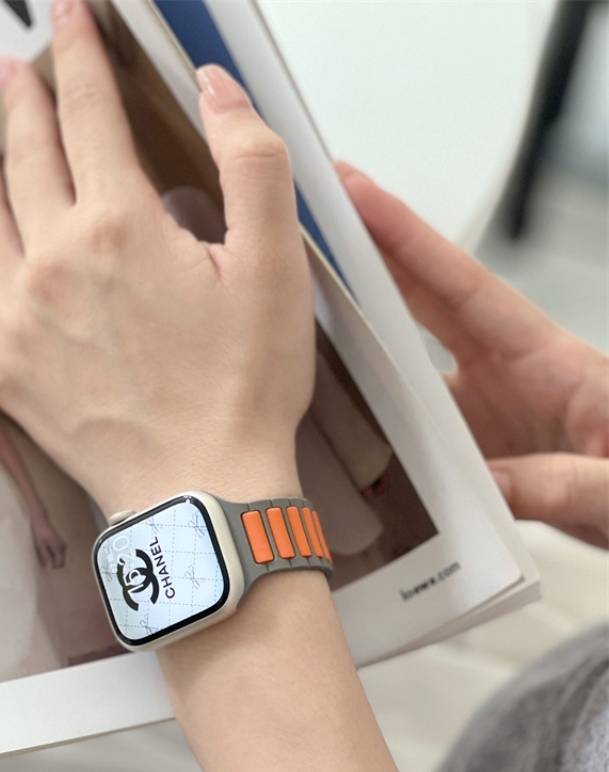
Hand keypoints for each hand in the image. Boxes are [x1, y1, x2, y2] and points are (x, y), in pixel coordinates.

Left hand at [0, 0, 312, 518]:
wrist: (206, 488)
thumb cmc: (244, 386)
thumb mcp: (277, 264)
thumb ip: (250, 162)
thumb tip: (214, 89)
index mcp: (120, 223)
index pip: (89, 113)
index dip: (81, 54)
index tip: (69, 13)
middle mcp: (57, 258)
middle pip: (30, 158)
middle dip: (26, 103)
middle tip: (16, 67)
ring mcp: (21, 316)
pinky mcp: (5, 373)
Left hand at [30, 510, 65, 568]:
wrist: (41, 521)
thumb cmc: (39, 532)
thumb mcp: (40, 546)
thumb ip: (46, 557)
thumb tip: (50, 567)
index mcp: (59, 547)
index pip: (60, 564)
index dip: (52, 566)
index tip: (44, 563)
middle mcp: (63, 546)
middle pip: (61, 562)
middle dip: (52, 563)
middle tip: (42, 557)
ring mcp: (63, 545)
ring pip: (59, 558)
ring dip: (52, 558)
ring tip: (43, 551)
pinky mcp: (60, 543)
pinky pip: (58, 553)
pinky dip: (52, 554)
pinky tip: (45, 548)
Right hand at [336, 163, 608, 547]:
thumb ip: (562, 482)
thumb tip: (491, 484)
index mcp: (546, 360)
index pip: (464, 287)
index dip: (407, 240)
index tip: (359, 196)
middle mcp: (509, 380)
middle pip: (423, 309)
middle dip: (368, 264)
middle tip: (311, 228)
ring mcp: (491, 419)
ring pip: (410, 379)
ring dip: (362, 360)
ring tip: (300, 338)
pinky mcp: (483, 459)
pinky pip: (421, 443)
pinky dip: (384, 443)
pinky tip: (351, 449)